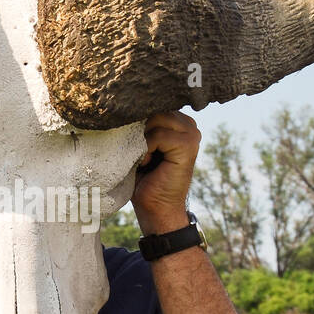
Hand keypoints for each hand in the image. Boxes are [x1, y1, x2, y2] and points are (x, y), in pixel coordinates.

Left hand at [132, 111, 199, 234]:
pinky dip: (146, 149)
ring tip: (143, 159)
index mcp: (177, 122)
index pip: (152, 104)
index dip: (135, 118)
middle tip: (137, 153)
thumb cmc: (144, 179)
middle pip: (153, 109)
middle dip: (138, 129)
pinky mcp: (189, 145)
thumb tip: (122, 105)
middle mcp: (188, 124)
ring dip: (142, 140)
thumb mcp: (139, 145)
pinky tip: (146, 163)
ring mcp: (191, 134)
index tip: (130, 140)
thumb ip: (139, 124)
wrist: (156, 209)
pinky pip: (158, 135)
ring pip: (155, 120)